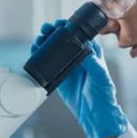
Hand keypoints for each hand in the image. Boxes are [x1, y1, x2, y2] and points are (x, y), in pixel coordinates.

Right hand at [31, 20, 127, 137]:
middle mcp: (76, 55)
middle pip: (61, 38)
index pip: (77, 34)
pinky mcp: (57, 73)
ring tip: (38, 39)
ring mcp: (65, 63)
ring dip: (44, 41)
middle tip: (46, 29)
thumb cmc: (102, 93)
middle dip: (52, 31)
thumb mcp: (100, 76)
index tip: (59, 24)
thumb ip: (93, 63)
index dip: (67, 26)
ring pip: (52, 48)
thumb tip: (85, 49)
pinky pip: (46, 61)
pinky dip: (39, 54)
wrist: (92, 113)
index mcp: (89, 52)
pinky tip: (34, 50)